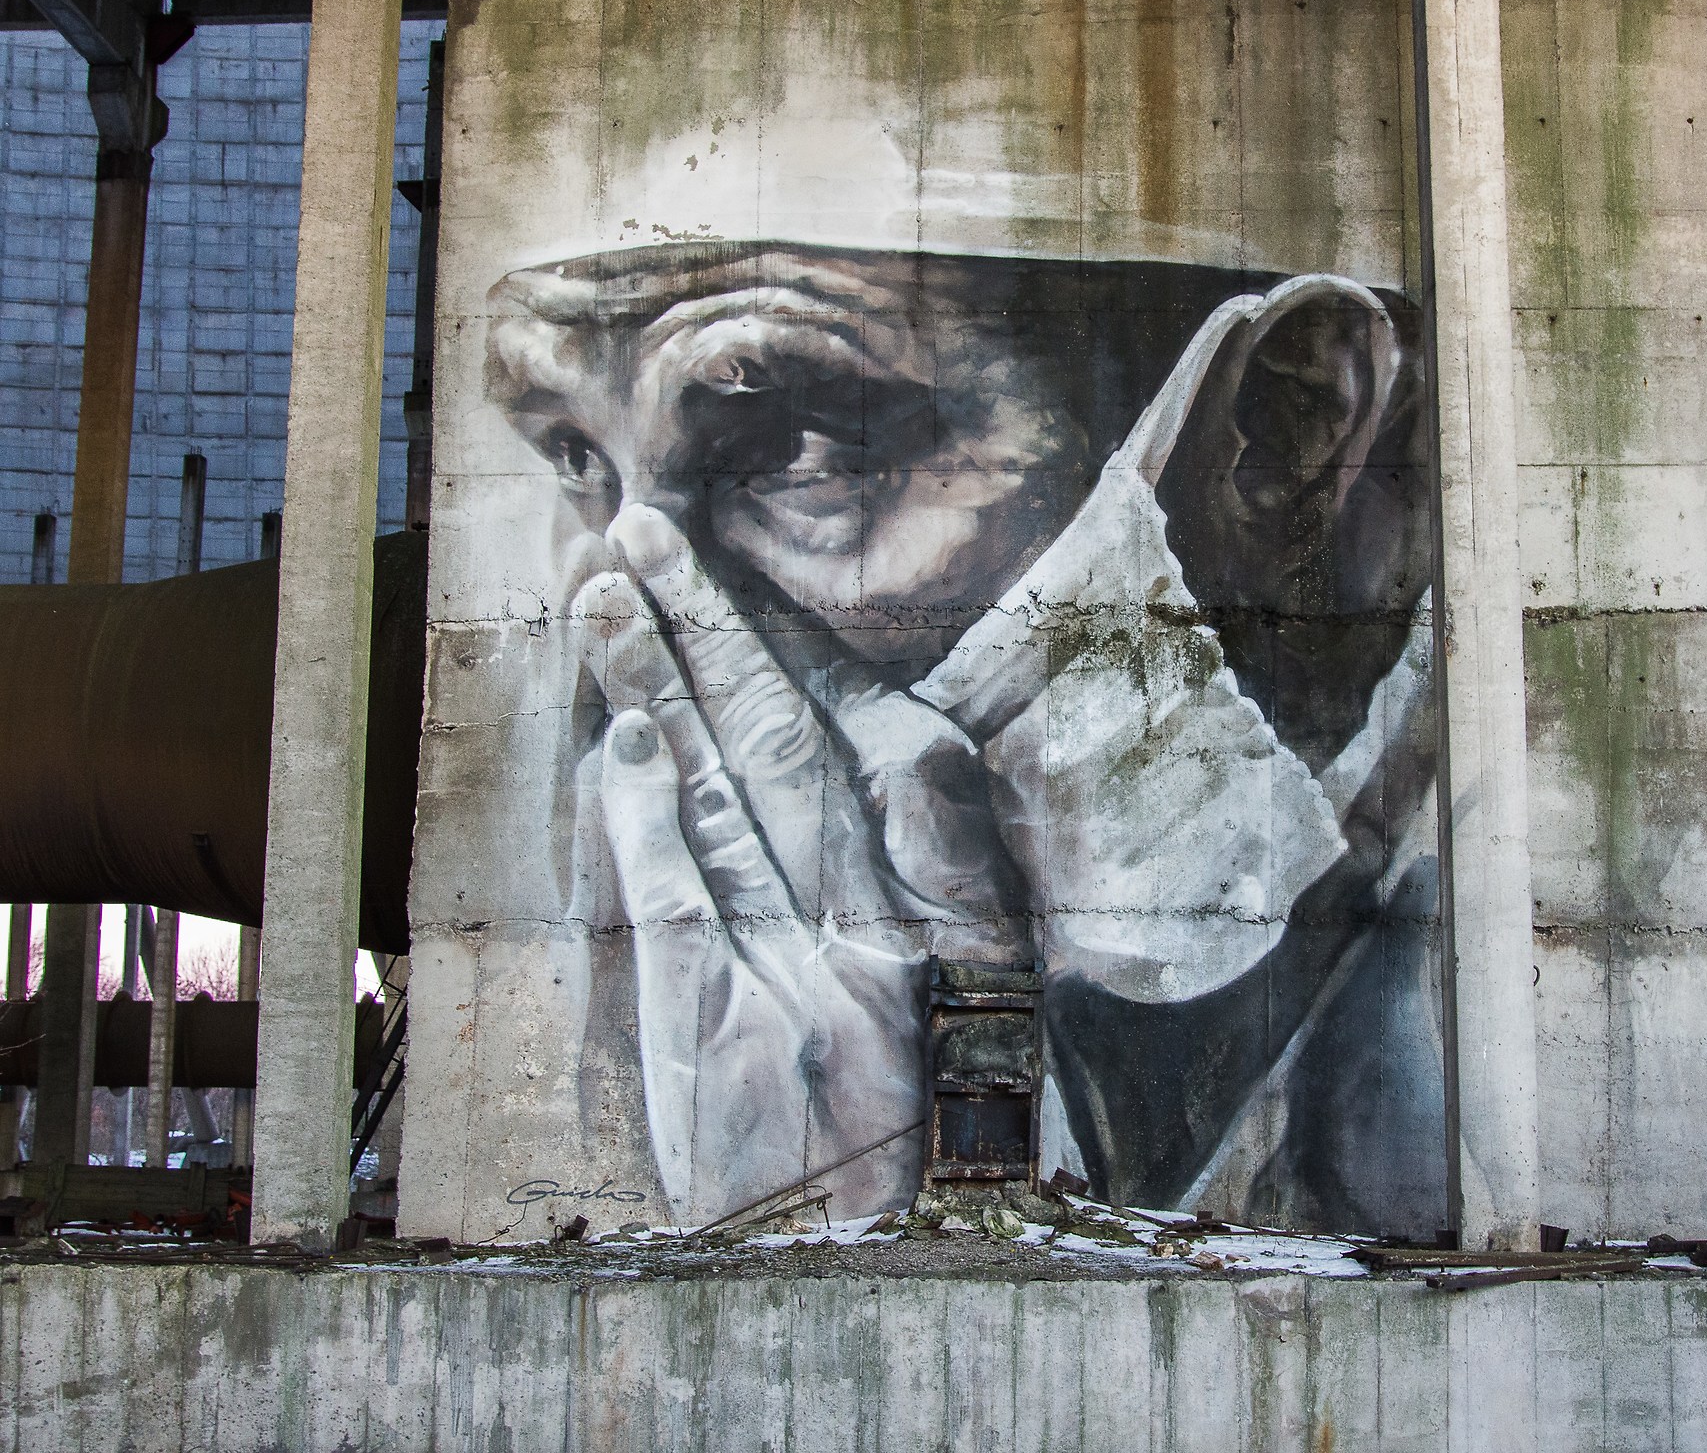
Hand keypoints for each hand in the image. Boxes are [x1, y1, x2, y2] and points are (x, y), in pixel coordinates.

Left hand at [571, 504, 923, 1223]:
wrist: (884, 1288)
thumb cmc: (936, 1154)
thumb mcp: (984, 1020)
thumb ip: (952, 883)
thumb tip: (914, 747)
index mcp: (963, 940)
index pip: (891, 756)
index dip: (814, 656)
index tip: (751, 580)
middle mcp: (888, 950)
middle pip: (793, 752)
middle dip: (717, 631)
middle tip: (647, 533)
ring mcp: (803, 996)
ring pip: (728, 800)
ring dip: (660, 684)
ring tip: (606, 591)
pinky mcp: (720, 1052)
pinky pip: (680, 904)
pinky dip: (647, 808)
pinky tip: (619, 726)